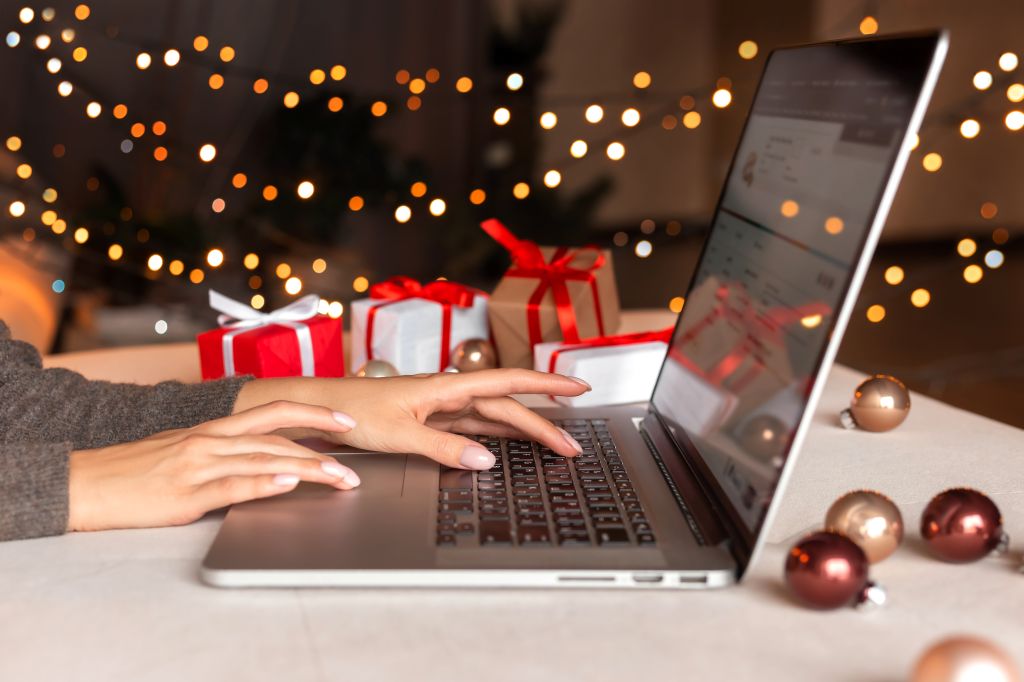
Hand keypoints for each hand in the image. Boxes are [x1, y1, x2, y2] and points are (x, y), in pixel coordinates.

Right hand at [67, 401, 360, 531]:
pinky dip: (264, 483)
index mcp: (212, 429)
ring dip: (309, 468)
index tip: (344, 419)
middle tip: (357, 461)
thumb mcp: (182, 452)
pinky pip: (232, 485)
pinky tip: (289, 484)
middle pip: (278, 436)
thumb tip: (259, 463)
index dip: (312, 413)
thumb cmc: (132, 471)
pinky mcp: (185, 492)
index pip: (273, 413)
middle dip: (323, 445)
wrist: (83, 482)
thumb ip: (221, 453)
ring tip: (341, 478)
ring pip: (265, 459)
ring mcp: (199, 464)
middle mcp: (210, 439)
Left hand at [238, 370, 591, 470]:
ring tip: (556, 446)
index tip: (578, 387)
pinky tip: (512, 446)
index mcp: (445, 386)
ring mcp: (441, 408)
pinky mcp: (431, 422)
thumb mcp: (398, 433)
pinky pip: (474, 428)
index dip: (546, 385)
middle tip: (573, 446)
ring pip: (493, 418)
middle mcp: (448, 393)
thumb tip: (486, 459)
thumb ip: (443, 448)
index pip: (508, 382)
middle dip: (543, 424)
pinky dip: (498, 436)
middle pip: (507, 407)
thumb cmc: (351, 412)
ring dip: (524, 431)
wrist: (318, 409)